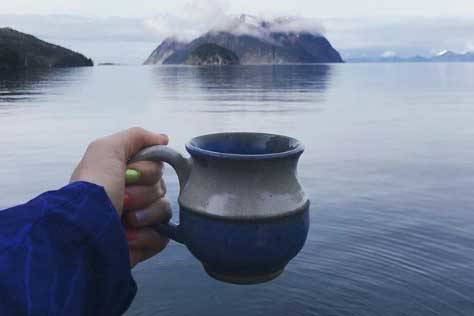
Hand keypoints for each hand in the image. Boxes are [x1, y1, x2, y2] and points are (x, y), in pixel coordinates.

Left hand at [70, 127, 170, 266]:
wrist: (83, 230)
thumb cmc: (93, 188)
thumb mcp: (107, 149)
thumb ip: (136, 136)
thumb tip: (163, 139)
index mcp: (124, 175)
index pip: (157, 168)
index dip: (148, 170)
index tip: (128, 174)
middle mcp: (132, 196)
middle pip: (161, 188)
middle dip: (142, 194)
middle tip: (122, 198)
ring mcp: (139, 222)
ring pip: (164, 211)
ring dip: (145, 215)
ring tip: (124, 220)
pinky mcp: (143, 245)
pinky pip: (161, 237)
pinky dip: (146, 237)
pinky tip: (127, 237)